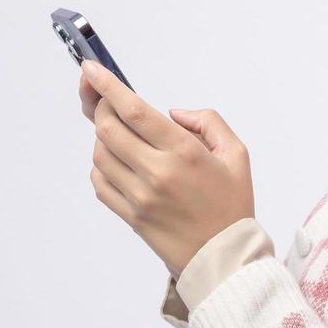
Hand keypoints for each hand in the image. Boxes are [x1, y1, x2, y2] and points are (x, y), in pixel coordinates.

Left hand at [80, 59, 254, 277]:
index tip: (91, 68)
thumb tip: (172, 113)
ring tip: (126, 138)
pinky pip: (99, 182)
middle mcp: (157, 174)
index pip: (134, 111)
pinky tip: (121, 163)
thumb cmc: (232, 205)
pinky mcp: (129, 216)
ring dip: (104, 138)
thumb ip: (208, 122)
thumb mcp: (237, 155)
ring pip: (99, 154)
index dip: (107, 86)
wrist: (225, 258)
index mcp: (184, 153)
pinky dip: (102, 165)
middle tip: (111, 103)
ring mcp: (138, 197)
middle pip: (107, 129)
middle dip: (103, 108)